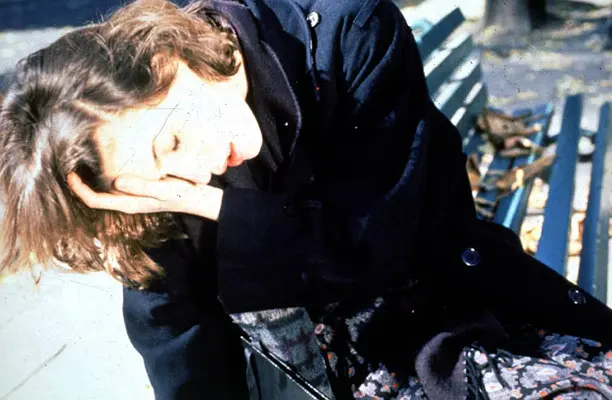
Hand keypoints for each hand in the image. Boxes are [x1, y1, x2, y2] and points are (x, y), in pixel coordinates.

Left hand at [67, 173, 223, 220]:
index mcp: (129, 203)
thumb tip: (117, 181)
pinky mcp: (137, 190)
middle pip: (95, 196)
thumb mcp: (164, 189)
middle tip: (72, 163)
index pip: (94, 200)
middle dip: (82, 183)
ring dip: (92, 179)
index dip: (79, 189)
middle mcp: (127, 201)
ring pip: (103, 191)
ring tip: (85, 160)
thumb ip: (141, 186)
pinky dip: (105, 175)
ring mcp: (132, 197)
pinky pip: (114, 185)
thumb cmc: (181, 193)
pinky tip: (108, 161)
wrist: (196, 198)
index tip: (70, 173)